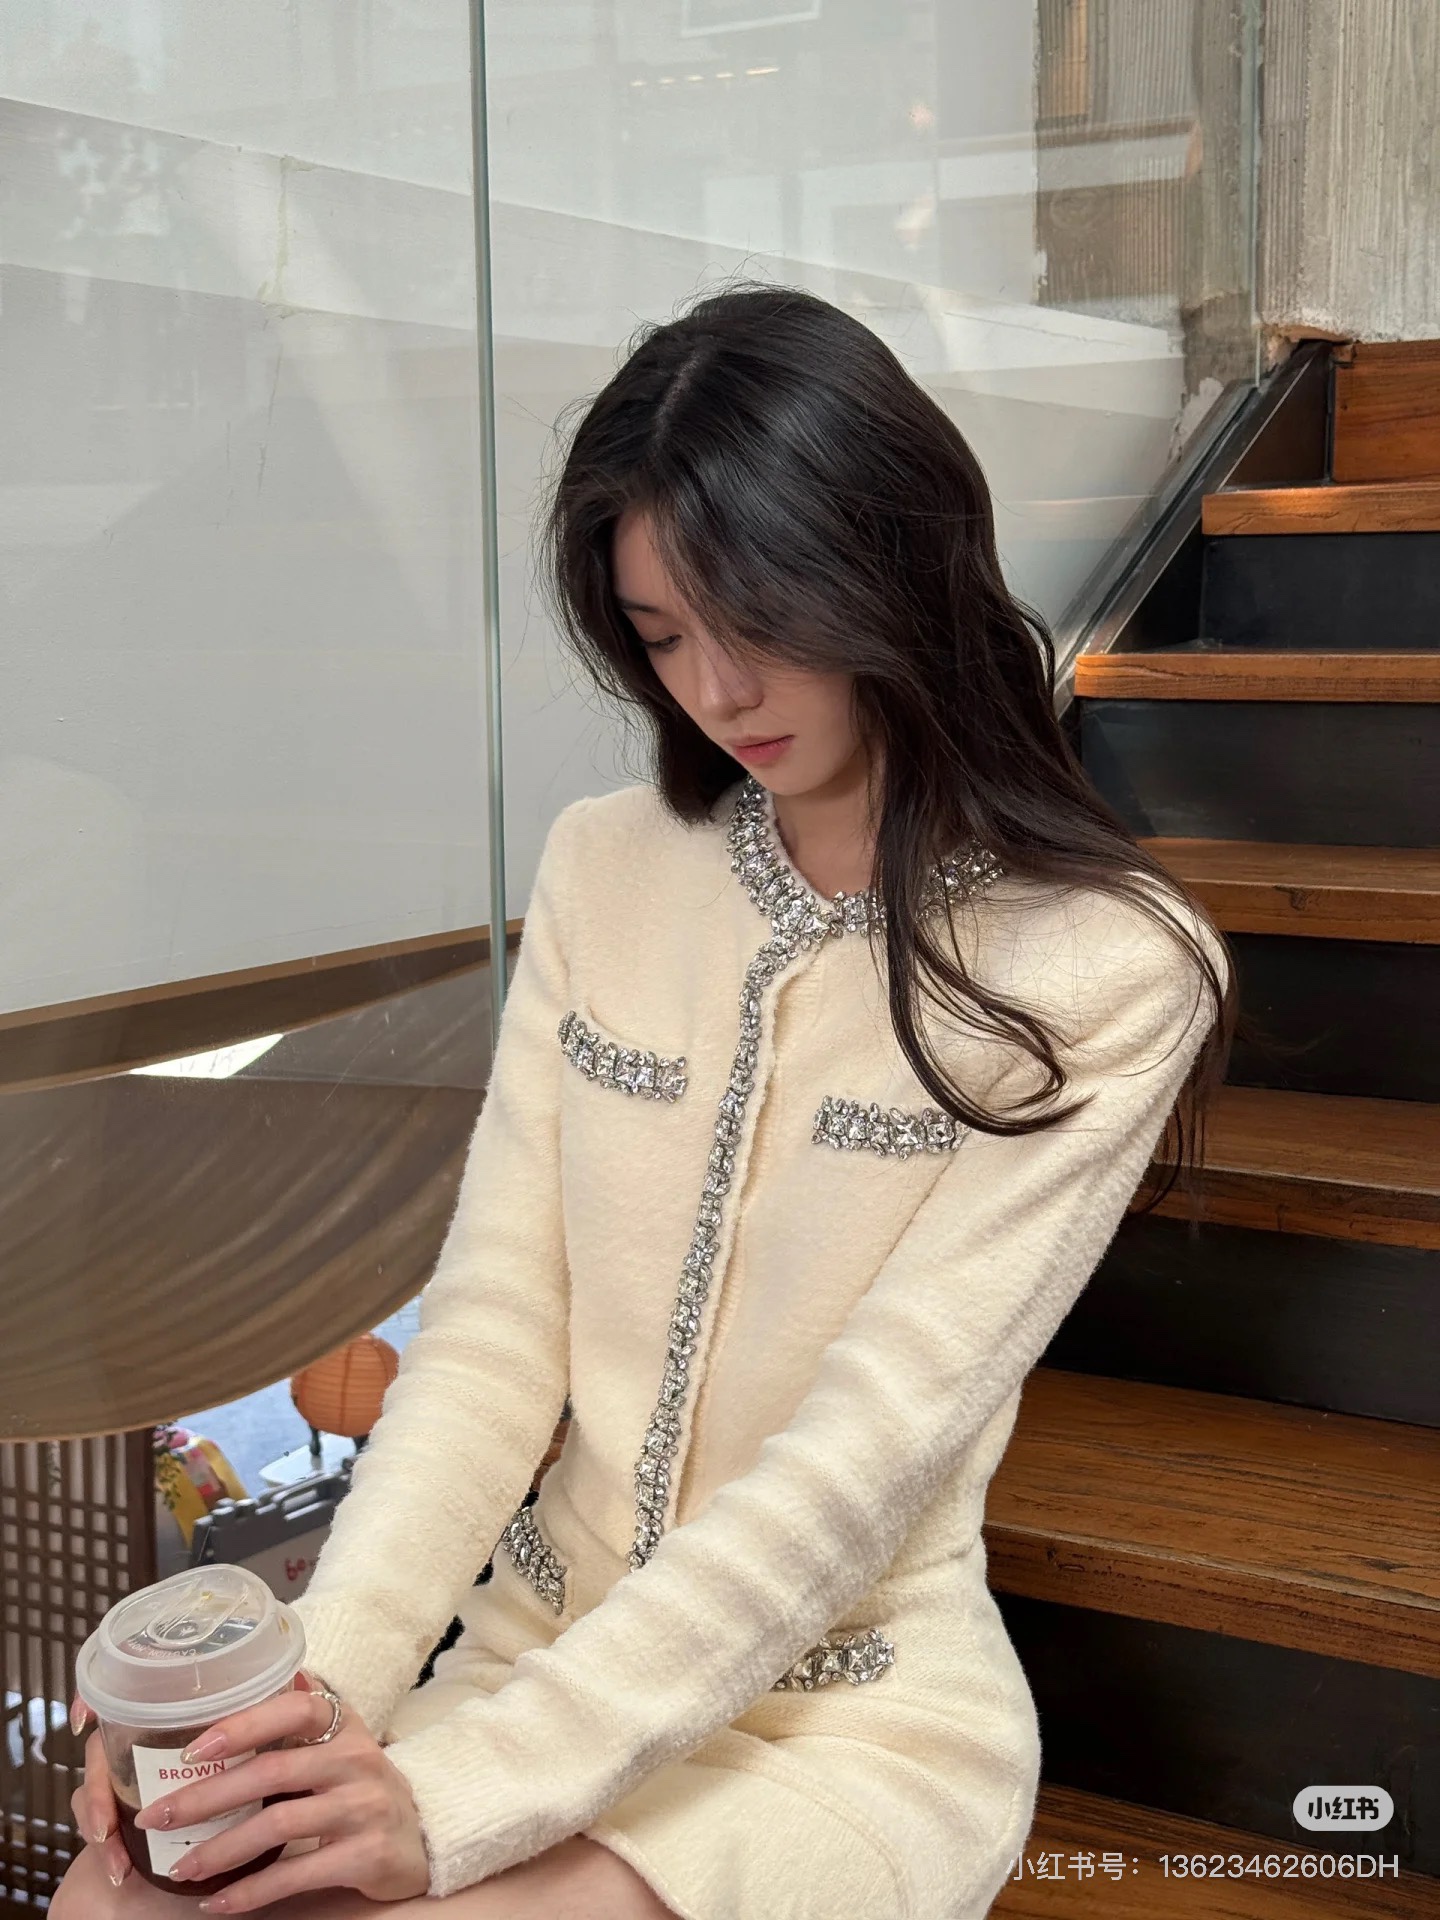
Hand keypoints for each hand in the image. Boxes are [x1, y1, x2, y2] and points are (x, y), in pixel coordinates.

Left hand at [72, 1670, 430, 1911]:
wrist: (420, 1836)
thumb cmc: (360, 1785)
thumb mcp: (339, 1742)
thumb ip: (296, 1718)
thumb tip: (241, 1678)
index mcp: (343, 1724)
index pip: (294, 1710)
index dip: (242, 1725)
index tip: (191, 1749)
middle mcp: (356, 1759)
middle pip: (271, 1773)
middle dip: (206, 1798)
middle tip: (156, 1817)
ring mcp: (363, 1808)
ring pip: (278, 1826)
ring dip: (220, 1850)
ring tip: (179, 1867)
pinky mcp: (365, 1855)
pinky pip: (297, 1874)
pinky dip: (251, 1891)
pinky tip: (217, 1901)